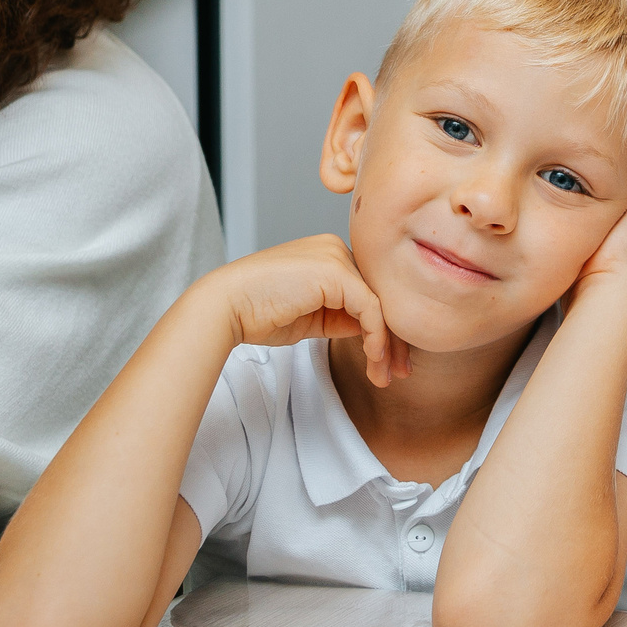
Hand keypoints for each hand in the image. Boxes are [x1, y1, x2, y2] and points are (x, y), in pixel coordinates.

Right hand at [205, 234, 406, 386]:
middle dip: (394, 340)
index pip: (369, 293)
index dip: (384, 330)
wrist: (225, 308)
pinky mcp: (336, 272)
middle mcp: (337, 249)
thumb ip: (342, 317)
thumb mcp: (312, 317)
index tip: (389, 363)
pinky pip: (370, 308)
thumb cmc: (259, 313)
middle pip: (380, 297)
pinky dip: (376, 337)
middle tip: (400, 372)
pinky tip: (374, 359)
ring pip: (380, 304)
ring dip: (387, 346)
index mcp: (330, 255)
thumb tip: (373, 333)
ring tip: (385, 376)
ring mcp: (337, 257)